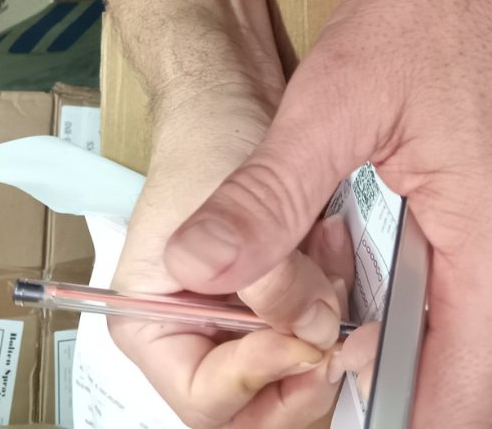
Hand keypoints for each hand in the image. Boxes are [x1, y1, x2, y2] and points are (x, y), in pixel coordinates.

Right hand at [112, 88, 358, 428]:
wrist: (235, 95)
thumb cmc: (206, 138)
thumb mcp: (226, 203)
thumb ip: (265, 275)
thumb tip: (309, 329)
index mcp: (151, 326)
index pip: (205, 399)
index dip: (260, 376)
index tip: (302, 335)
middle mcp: (194, 336)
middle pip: (255, 406)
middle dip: (302, 368)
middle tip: (340, 324)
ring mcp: (243, 324)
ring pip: (297, 376)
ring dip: (327, 325)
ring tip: (330, 254)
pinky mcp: (284, 304)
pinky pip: (322, 331)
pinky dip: (338, 296)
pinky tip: (337, 245)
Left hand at [163, 0, 491, 426]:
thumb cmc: (465, 2)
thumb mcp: (344, 91)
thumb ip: (269, 192)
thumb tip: (195, 263)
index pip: (449, 417)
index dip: (378, 427)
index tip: (316, 395)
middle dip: (415, 417)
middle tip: (336, 375)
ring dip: (446, 383)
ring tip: (363, 345)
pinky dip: (471, 339)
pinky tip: (410, 297)